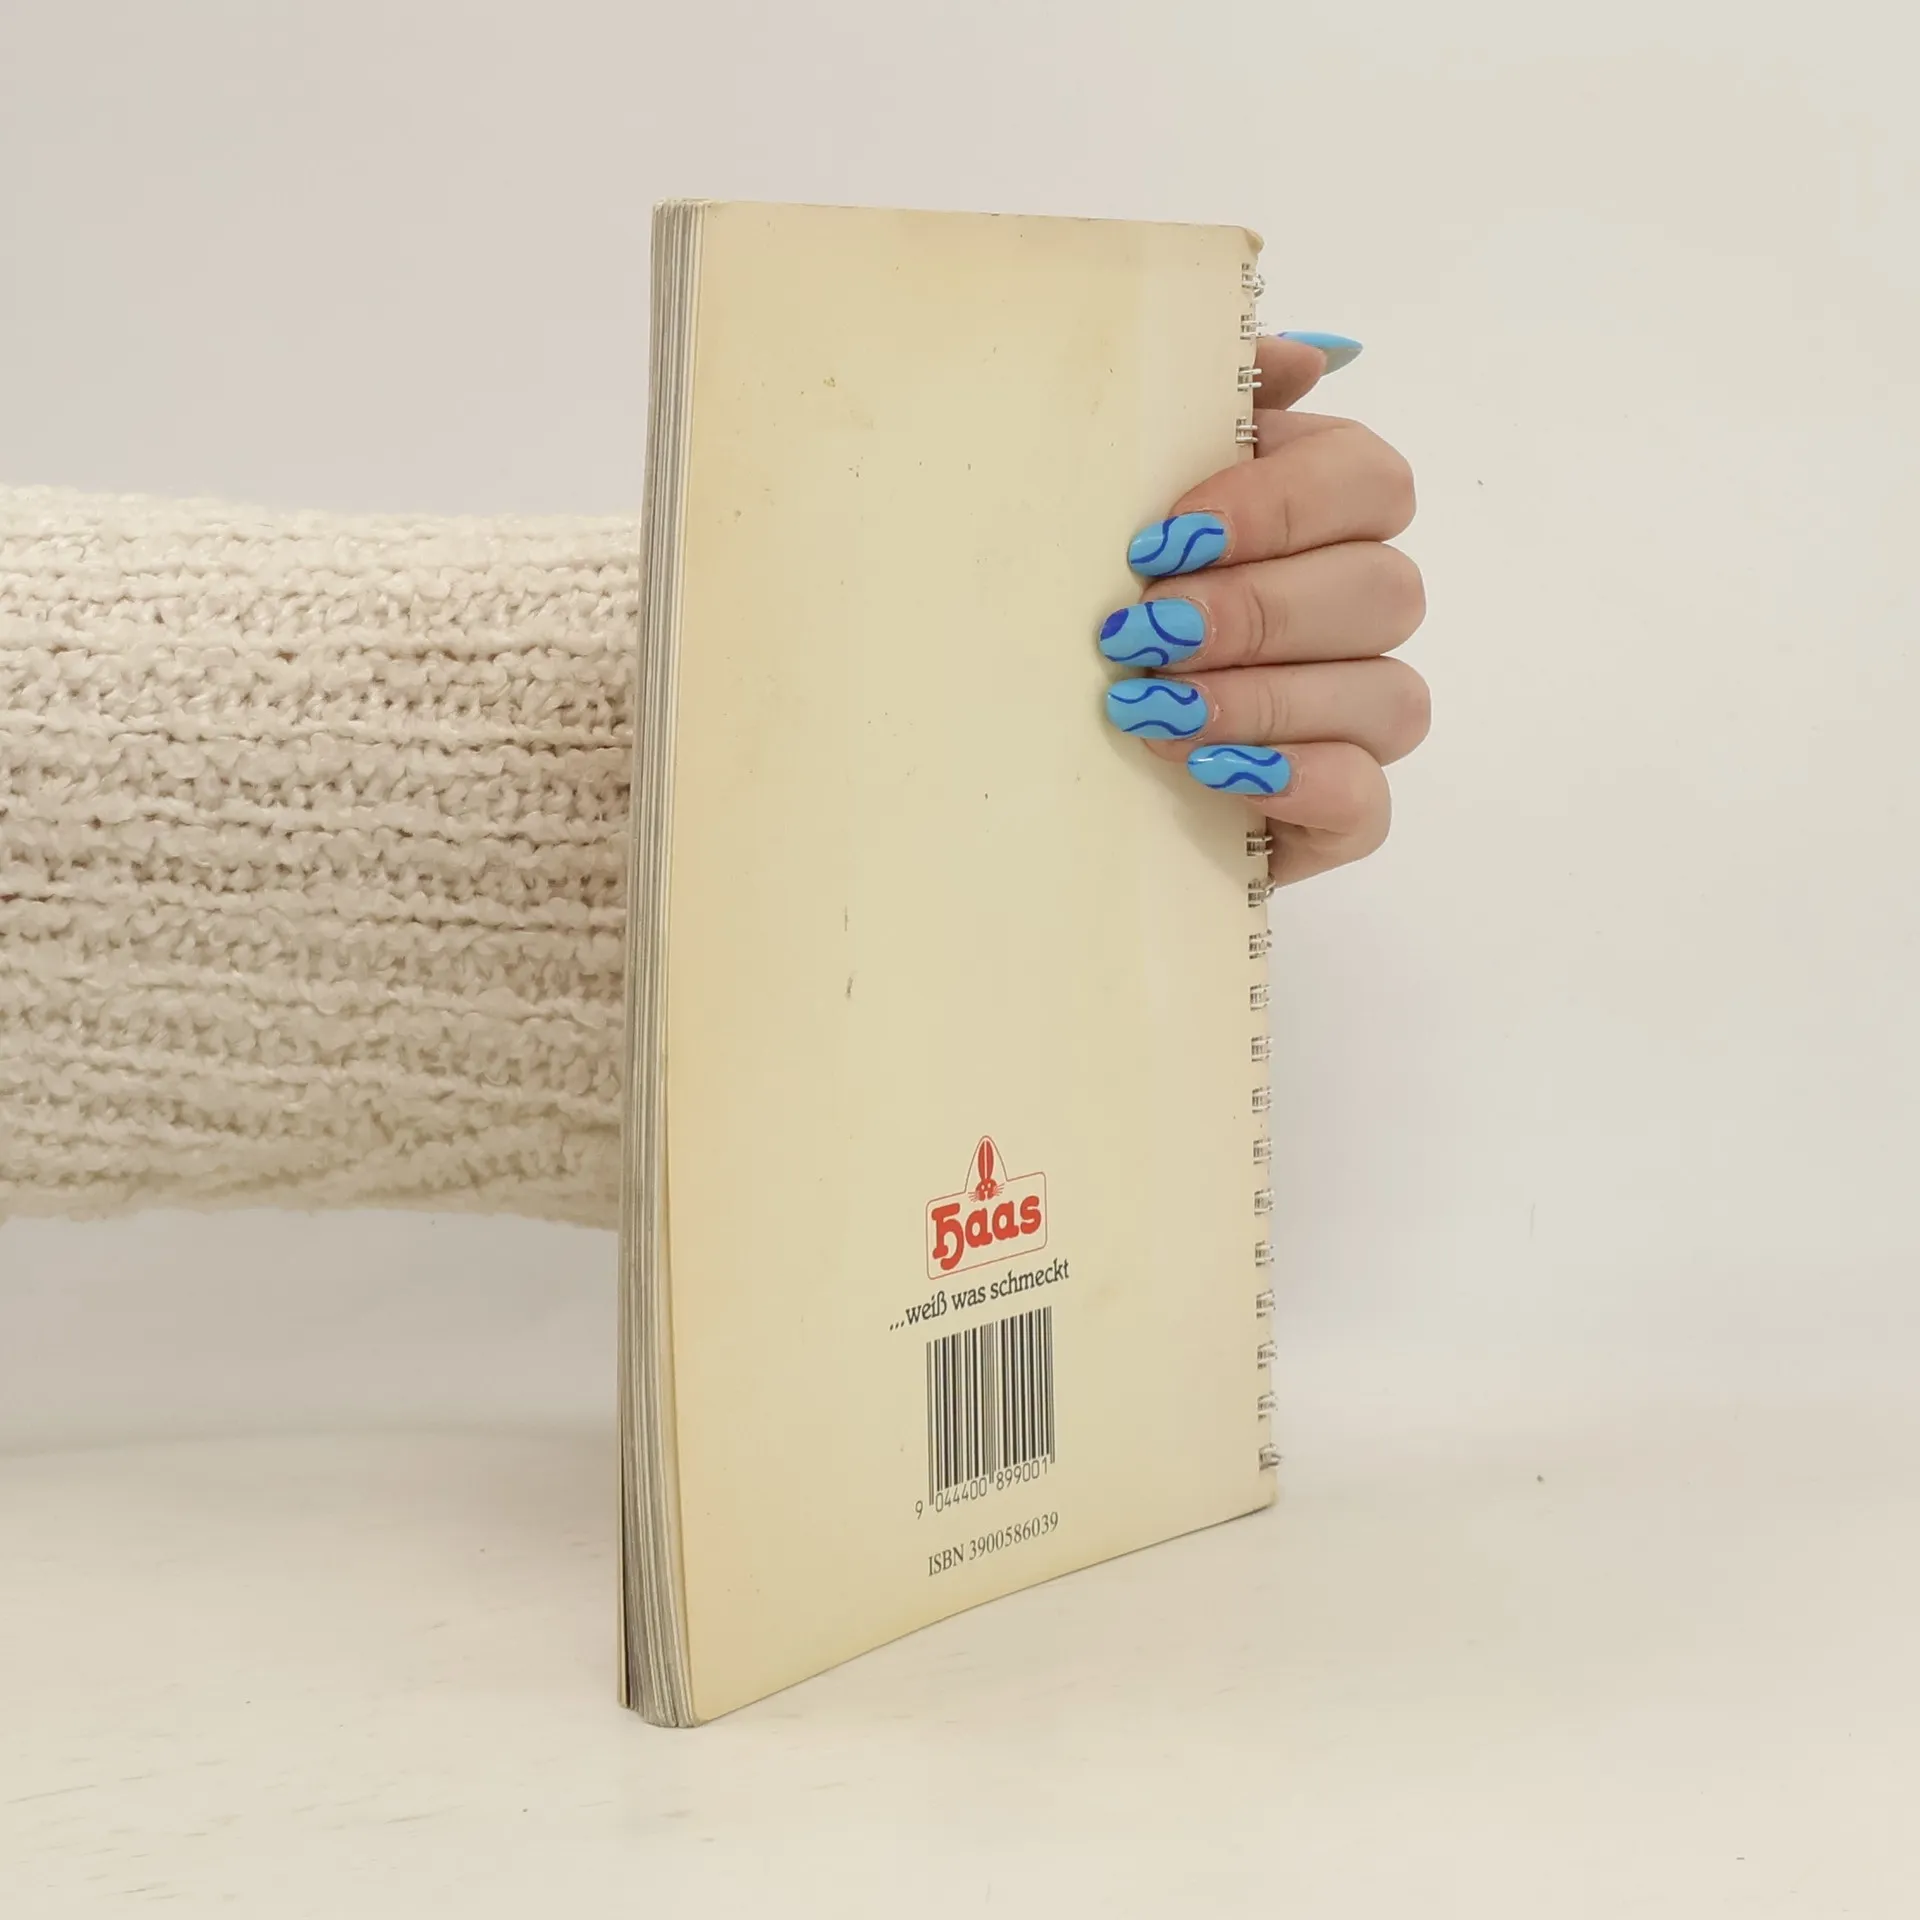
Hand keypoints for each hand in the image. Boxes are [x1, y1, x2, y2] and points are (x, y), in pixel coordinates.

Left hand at [1099, 334, 1427, 887]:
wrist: (1034, 757)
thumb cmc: (1084, 612)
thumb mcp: (1110, 502)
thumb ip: (1206, 410)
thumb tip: (1303, 355)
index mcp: (1318, 520)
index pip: (1369, 480)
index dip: (1282, 502)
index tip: (1163, 536)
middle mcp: (1355, 615)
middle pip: (1386, 590)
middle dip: (1256, 611)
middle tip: (1144, 632)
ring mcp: (1358, 722)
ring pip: (1387, 696)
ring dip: (1262, 700)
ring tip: (1150, 714)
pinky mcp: (1339, 817)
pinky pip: (1366, 798)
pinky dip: (1296, 780)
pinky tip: (1209, 773)